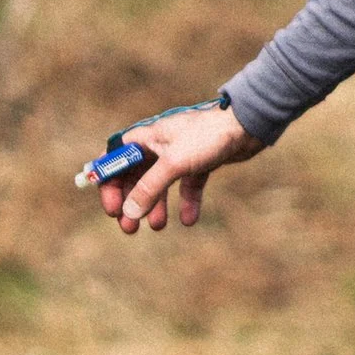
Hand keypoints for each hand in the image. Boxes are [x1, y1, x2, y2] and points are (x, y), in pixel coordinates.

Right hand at [97, 102, 260, 232]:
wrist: (247, 126)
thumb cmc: (207, 137)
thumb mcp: (173, 164)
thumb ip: (149, 188)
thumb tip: (129, 212)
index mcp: (145, 137)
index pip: (115, 160)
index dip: (108, 184)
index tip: (112, 208)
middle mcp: (158, 144)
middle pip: (135, 176)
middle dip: (131, 202)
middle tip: (129, 228)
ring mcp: (179, 154)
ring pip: (160, 184)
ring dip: (155, 206)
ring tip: (157, 226)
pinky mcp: (198, 162)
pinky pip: (186, 186)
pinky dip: (186, 202)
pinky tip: (189, 220)